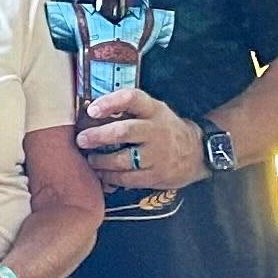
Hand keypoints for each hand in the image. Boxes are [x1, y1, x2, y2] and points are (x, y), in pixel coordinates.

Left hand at [75, 84, 203, 192]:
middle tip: (82, 139)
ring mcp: (157, 155)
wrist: (195, 153)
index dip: (110, 102)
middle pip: (124, 131)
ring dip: (101, 161)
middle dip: (98, 136)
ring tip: (90, 159)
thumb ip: (127, 110)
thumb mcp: (152, 112)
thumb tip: (88, 111)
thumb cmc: (162, 129)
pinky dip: (110, 177)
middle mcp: (156, 130)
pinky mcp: (155, 175)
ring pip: (123, 159)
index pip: (132, 99)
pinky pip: (127, 179)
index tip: (92, 109)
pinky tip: (101, 173)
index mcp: (153, 110)